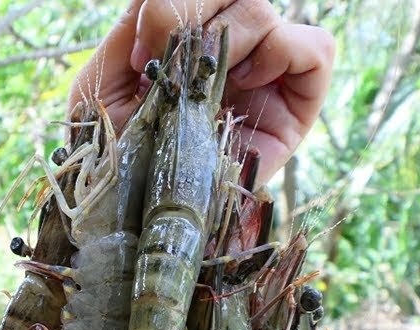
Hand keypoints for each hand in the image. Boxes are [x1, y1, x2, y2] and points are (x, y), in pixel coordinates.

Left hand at [69, 0, 334, 185]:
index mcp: (183, 39)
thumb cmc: (115, 155)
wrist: (131, 218)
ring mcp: (263, 73)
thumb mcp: (104, 85)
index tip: (140, 58)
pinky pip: (316, 48)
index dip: (170, 7)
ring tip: (205, 88)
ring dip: (230, 38)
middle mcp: (226, 50)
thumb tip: (170, 13)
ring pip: (264, 10)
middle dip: (194, 17)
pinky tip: (244, 85)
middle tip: (169, 67)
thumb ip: (133, 29)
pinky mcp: (296, 105)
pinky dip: (281, 52)